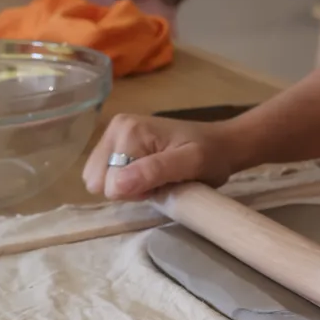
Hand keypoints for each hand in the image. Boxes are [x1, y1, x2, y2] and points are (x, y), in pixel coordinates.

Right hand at [83, 113, 232, 199]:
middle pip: (99, 180)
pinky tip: (146, 175)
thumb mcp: (191, 164)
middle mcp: (115, 128)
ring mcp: (113, 134)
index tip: (162, 182)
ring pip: (100, 180)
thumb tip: (117, 185)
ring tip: (155, 177)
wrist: (220, 144)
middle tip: (158, 181)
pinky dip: (126, 181)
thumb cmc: (211, 156)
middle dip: (128, 189)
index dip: (136, 192)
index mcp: (128, 131)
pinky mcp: (115, 143)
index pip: (110, 183)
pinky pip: (105, 175)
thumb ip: (154, 172)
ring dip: (127, 186)